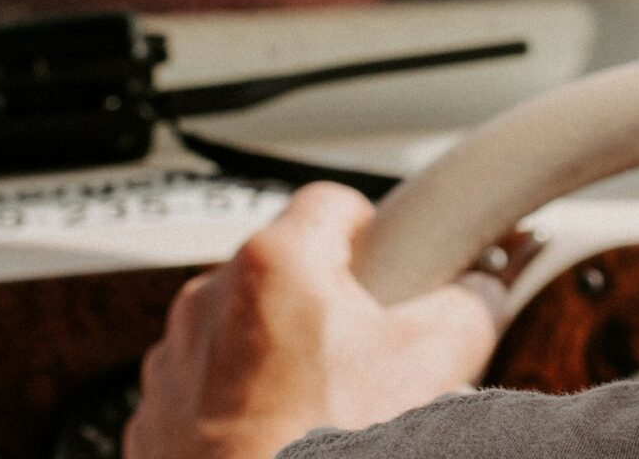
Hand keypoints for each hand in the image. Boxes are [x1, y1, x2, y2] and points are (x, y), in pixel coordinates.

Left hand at [125, 184, 501, 458]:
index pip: (334, 204)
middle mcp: (208, 298)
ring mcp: (173, 359)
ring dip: (281, 358)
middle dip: (330, 309)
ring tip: (322, 410)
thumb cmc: (323, 448)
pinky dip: (240, 406)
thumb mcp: (430, 365)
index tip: (395, 271)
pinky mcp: (154, 415)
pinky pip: (207, 387)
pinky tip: (277, 440)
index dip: (376, 234)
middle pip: (287, 273)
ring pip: (244, 333)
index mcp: (274, 263)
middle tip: (369, 357)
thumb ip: (469, 307)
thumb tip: (484, 292)